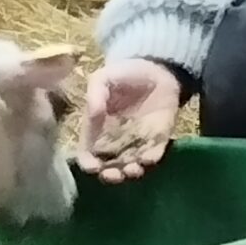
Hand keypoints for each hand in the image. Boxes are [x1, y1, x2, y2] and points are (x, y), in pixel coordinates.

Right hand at [78, 57, 184, 182]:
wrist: (157, 69)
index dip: (87, 162)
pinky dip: (150, 160)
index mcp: (98, 129)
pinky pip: (153, 155)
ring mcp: (137, 142)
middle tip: (113, 175)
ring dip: (130, 172)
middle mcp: (116, 141)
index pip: (88, 152)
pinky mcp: (158, 140)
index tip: (92, 167)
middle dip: (109, 175)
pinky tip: (148, 158)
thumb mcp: (103, 78)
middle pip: (109, 166)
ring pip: (130, 165)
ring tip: (132, 169)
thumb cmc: (125, 73)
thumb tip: (91, 114)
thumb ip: (95, 95)